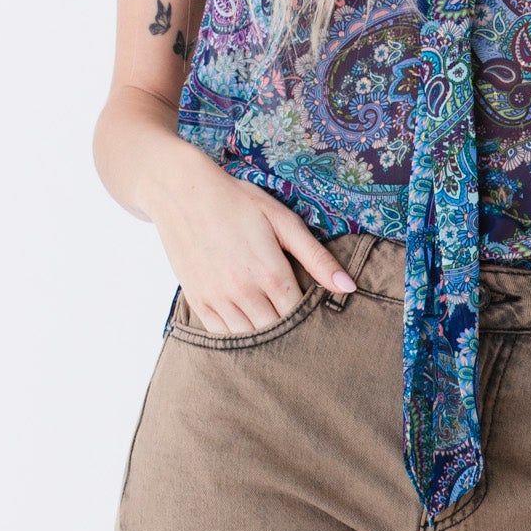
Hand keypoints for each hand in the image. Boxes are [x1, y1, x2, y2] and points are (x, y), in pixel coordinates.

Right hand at [146, 149, 356, 333]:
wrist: (180, 191)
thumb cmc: (237, 201)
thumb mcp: (283, 221)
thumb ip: (317, 258)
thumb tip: (349, 287)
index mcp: (271, 273)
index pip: (301, 316)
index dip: (312, 320)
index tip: (319, 317)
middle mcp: (243, 292)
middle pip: (277, 333)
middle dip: (291, 333)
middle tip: (301, 329)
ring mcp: (218, 299)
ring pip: (250, 339)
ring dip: (266, 339)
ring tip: (276, 327)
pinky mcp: (198, 301)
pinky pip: (223, 335)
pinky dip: (239, 337)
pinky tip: (250, 327)